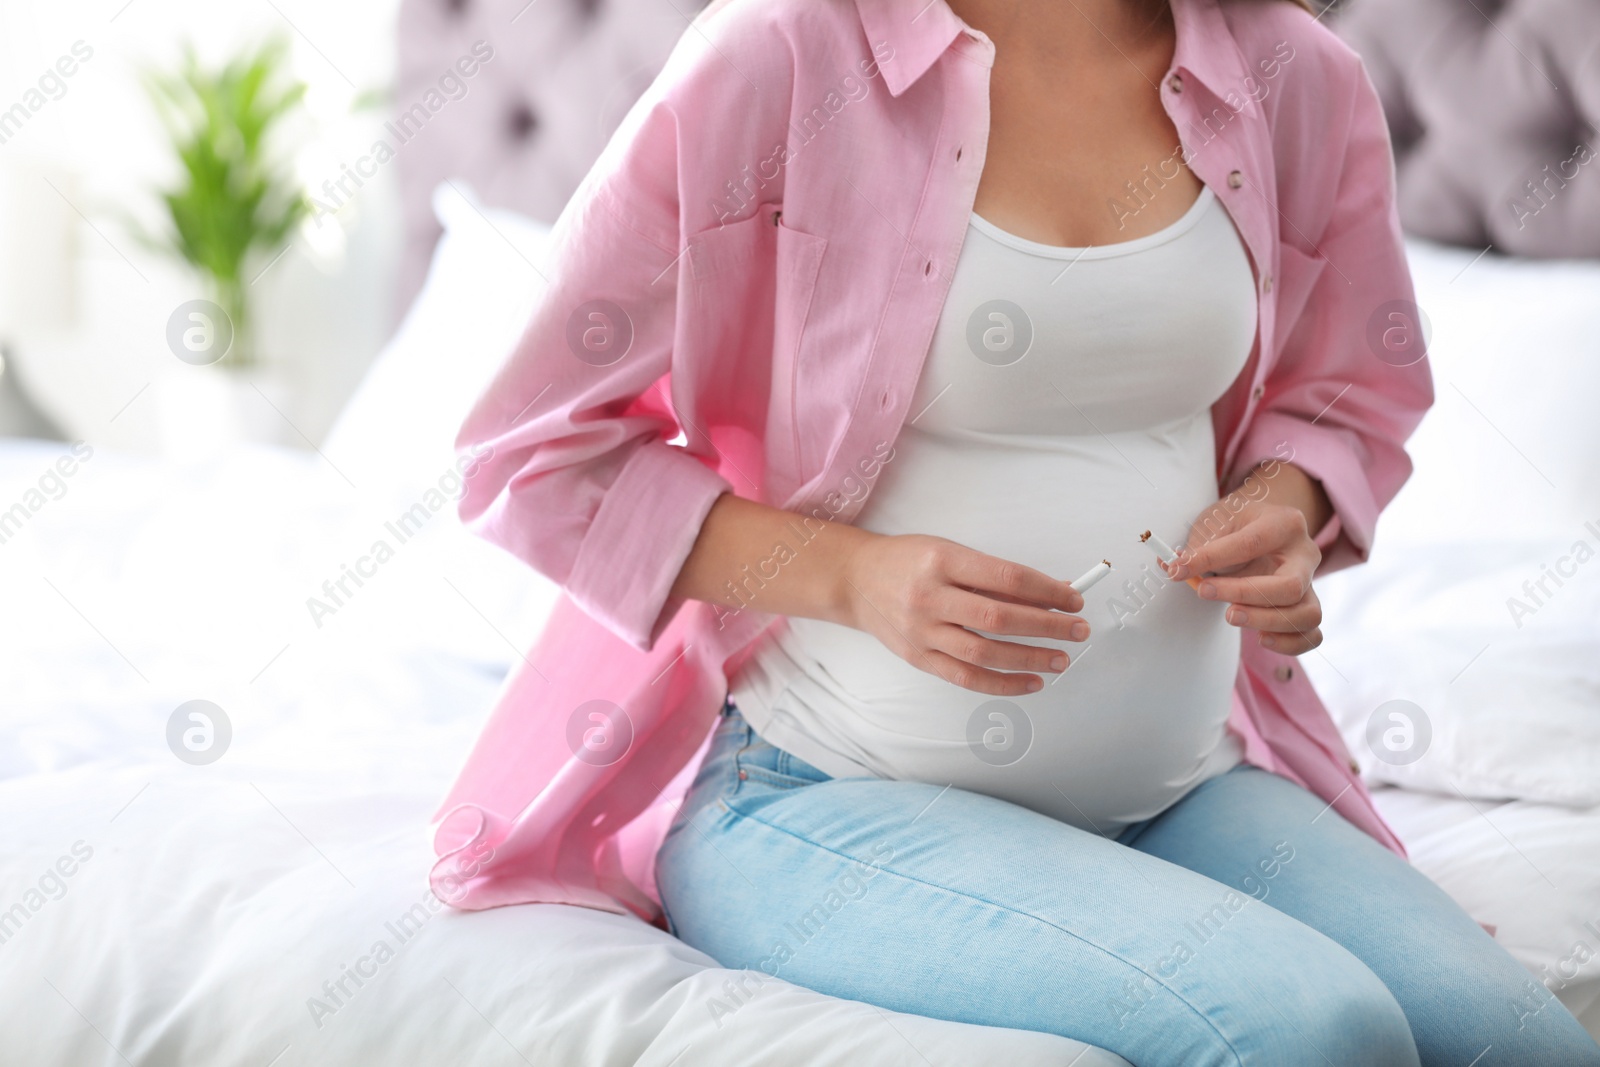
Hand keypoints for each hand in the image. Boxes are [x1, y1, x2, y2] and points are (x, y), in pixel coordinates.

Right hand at [838, 533, 1089, 695]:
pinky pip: (965, 677)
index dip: (1047, 591)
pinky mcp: (918, 658)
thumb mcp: (951, 552)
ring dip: (1030, 659)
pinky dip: (1002, 683)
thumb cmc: (909, 561)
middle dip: (1047, 626)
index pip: (1007, 577)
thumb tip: (1052, 592)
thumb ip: (996, 575)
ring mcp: (921, 631)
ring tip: (1061, 659)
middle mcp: (929, 596)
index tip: (1073, 599)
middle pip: (999, 618)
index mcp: (942, 560)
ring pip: (984, 653)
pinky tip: (1030, 682)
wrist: (855, 580)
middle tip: (1078, 630)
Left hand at [1167, 468, 1324, 654]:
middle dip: (1244, 595)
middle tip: (1206, 592)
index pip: (1250, 544)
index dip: (1211, 559)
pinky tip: (1260, 638)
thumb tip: (1174, 569)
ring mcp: (1311, 581)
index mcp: (1284, 523)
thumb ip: (1199, 546)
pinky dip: (1289, 643)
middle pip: (1289, 586)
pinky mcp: (1307, 604)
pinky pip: (1312, 634)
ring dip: (1266, 621)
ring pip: (1306, 614)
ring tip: (1230, 616)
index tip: (1179, 570)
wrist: (1265, 523)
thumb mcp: (1218, 521)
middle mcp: (1305, 554)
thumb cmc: (1240, 523)